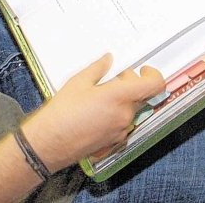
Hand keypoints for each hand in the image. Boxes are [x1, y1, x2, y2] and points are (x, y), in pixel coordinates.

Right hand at [24, 54, 164, 166]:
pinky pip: (122, 123)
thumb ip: (99, 68)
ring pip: (131, 109)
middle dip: (130, 84)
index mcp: (120, 97)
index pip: (154, 85)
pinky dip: (116, 114)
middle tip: (112, 79)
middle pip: (141, 95)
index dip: (153, 75)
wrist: (50, 143)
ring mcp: (121, 130)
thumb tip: (108, 59)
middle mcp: (125, 115)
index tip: (143, 70)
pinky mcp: (114, 141)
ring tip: (100, 96)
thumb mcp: (79, 81)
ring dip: (123, 100)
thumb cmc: (62, 113)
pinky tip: (96, 112)